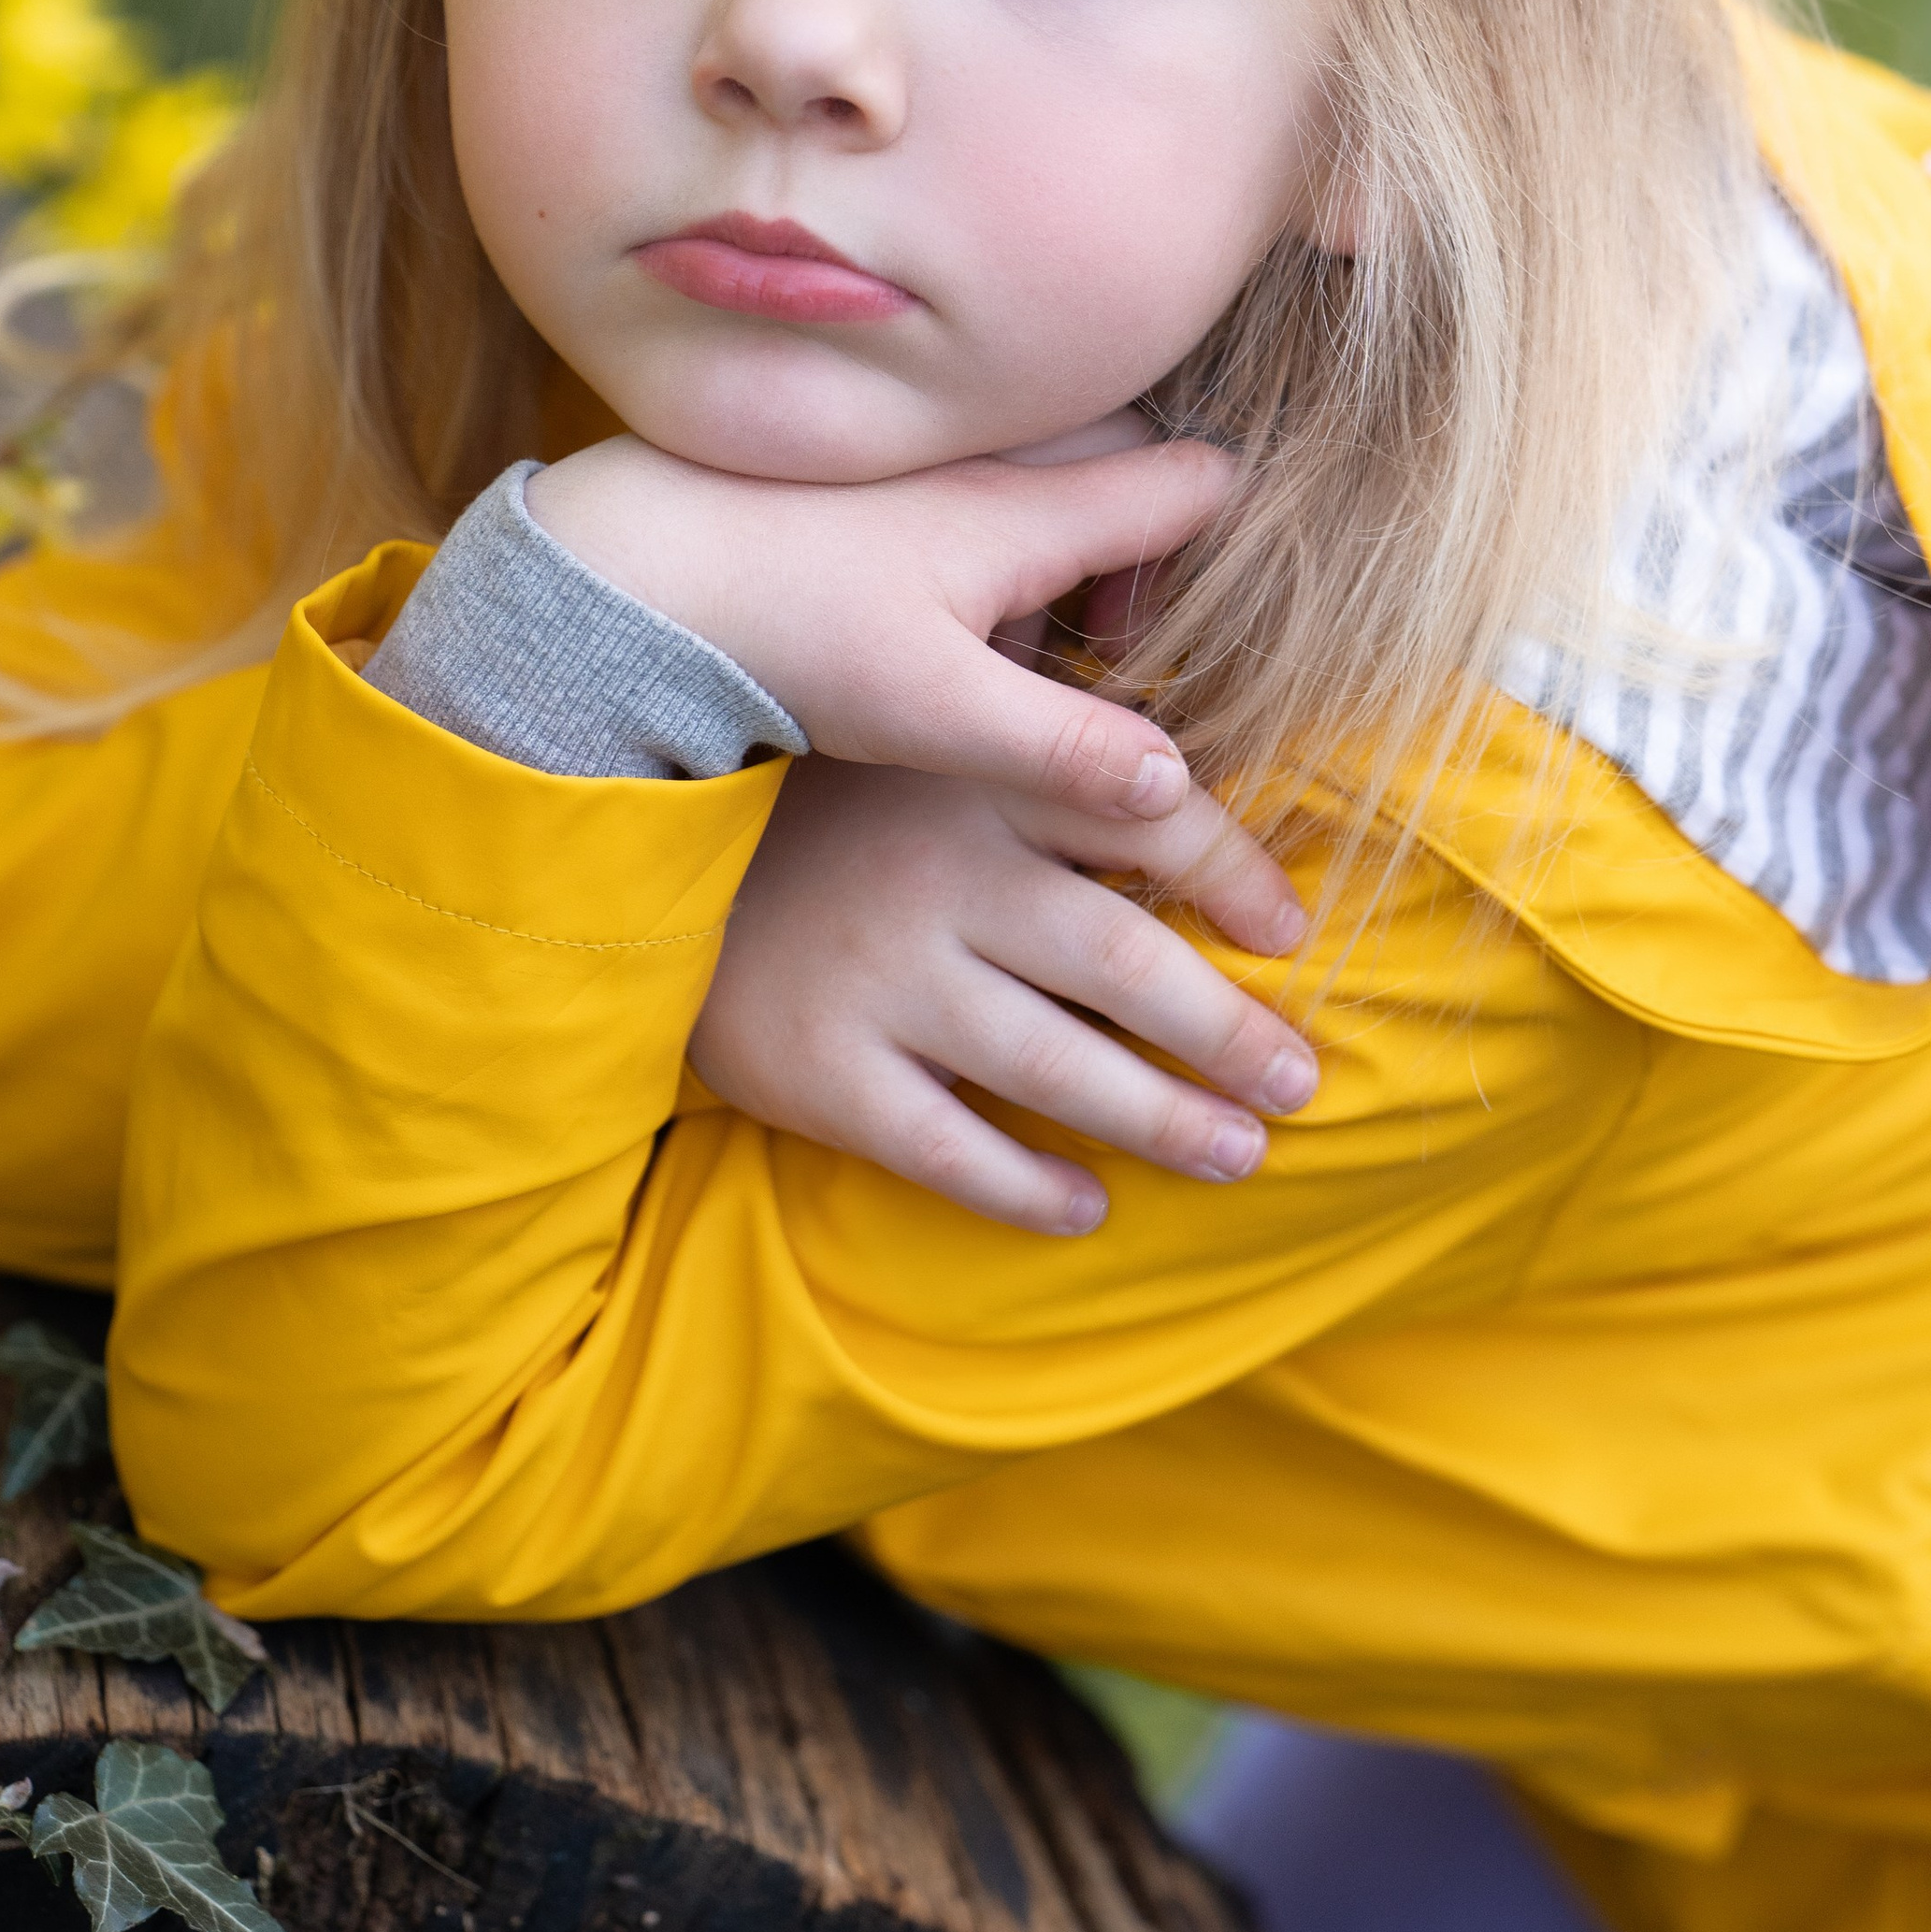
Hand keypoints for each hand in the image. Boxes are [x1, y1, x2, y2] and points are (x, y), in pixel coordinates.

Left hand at [526, 435, 1245, 827]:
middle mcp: (994, 462)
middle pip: (1130, 455)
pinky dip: (996, 526)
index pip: (1190, 483)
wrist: (633, 566)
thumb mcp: (934, 712)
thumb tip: (1177, 786)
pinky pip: (981, 470)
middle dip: (1148, 539)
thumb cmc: (788, 633)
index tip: (1167, 638)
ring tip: (1028, 630)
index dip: (1220, 552)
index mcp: (1031, 509)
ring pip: (1053, 460)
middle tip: (1106, 635)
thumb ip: (1063, 747)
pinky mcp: (873, 471)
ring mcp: (931, 456)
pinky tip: (940, 607)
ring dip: (1069, 531)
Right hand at [689, 756, 1316, 1234]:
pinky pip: (950, 1150)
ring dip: (1167, 1123)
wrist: (629, 850)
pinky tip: (1087, 1208)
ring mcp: (881, 978)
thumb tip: (1190, 768)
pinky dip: (1030, 1189)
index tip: (1292, 935)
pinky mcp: (823, 1068)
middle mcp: (942, 875)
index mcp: (983, 776)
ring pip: (1059, 1069)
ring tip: (1239, 1154)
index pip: (1152, 819)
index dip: (1239, 876)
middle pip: (1129, 964)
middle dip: (1232, 1034)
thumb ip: (1042, 730)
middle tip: (1301, 1084)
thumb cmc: (824, 794)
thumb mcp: (928, 723)